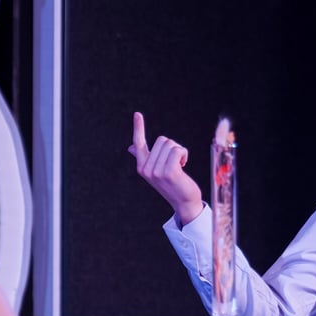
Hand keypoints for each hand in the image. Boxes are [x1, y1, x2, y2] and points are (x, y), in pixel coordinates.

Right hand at [128, 111, 204, 225]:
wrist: (184, 202)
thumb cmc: (172, 184)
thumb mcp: (156, 171)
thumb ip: (144, 158)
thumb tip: (131, 147)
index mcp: (141, 167)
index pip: (139, 144)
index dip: (138, 128)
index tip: (137, 114)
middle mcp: (146, 169)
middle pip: (161, 140)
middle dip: (172, 148)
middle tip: (174, 164)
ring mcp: (156, 171)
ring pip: (170, 144)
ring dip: (179, 152)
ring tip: (179, 166)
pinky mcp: (169, 172)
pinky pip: (177, 150)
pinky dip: (184, 154)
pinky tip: (183, 166)